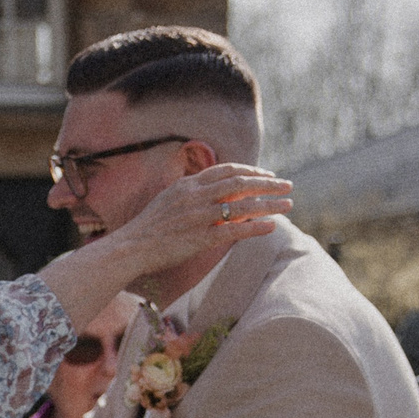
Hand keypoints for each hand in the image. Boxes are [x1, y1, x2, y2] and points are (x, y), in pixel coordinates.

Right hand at [100, 162, 294, 279]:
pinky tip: (271, 226)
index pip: (226, 170)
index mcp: (188, 185)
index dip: (251, 171)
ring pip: (241, 205)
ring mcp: (198, 217)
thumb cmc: (149, 227)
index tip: (267, 174)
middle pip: (239, 182)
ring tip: (288, 204)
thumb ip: (192, 192)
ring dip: (269, 203)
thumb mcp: (169, 200)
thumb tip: (215, 190)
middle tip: (288, 185)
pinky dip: (254, 226)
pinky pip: (234, 230)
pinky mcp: (199, 238)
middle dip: (267, 183)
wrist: (130, 247)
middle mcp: (195, 196)